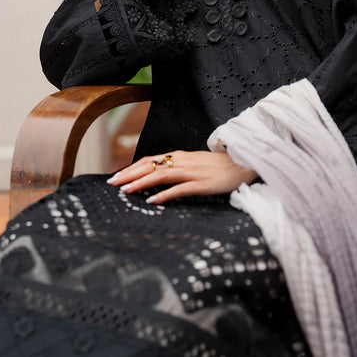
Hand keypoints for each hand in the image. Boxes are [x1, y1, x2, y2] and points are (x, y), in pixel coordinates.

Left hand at [106, 150, 257, 203]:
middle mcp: (183, 161)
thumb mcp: (195, 163)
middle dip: (130, 174)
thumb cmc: (219, 166)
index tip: (117, 176)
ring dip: (141, 182)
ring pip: (161, 175)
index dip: (132, 167)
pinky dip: (163, 194)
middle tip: (112, 183)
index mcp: (180, 156)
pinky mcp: (202, 184)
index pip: (150, 160)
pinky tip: (152, 200)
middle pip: (151, 165)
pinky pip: (179, 189)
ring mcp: (192, 172)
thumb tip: (159, 175)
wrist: (244, 163)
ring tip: (126, 190)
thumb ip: (178, 167)